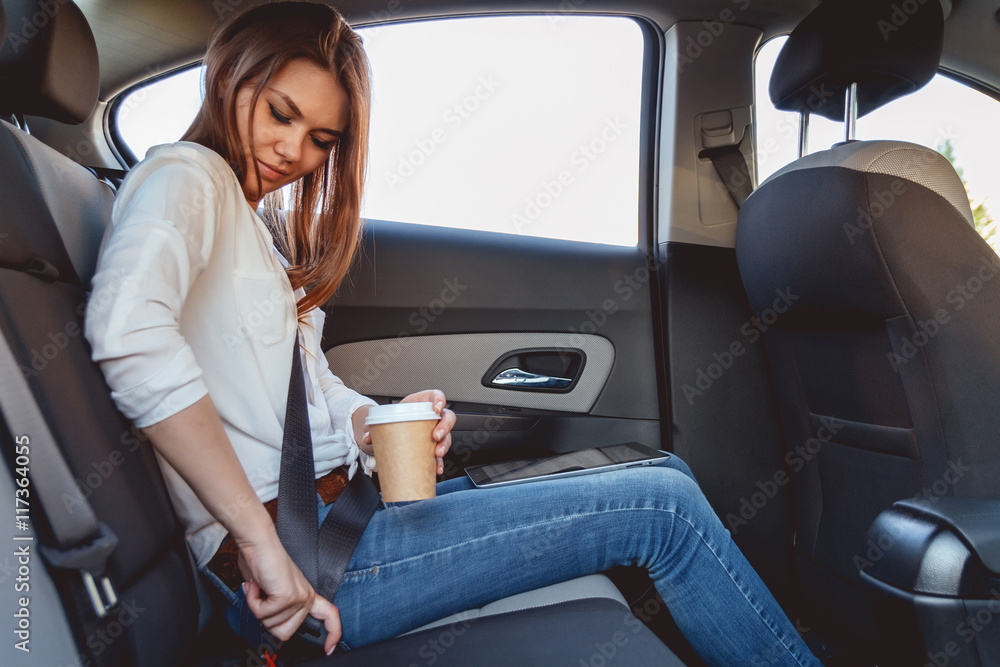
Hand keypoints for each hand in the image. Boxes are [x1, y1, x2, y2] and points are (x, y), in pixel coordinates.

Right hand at [237, 527, 341, 655]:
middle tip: (263, 598)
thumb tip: (271, 627)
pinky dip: (254, 602)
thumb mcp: (272, 592)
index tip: (329, 649)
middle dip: (266, 620)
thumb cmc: (262, 563)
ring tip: (260, 588)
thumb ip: (276, 610)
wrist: (258, 544)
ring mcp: (298, 597)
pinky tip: (257, 587)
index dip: (333, 634)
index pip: (330, 616)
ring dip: (258, 608)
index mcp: (305, 595)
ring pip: (272, 626)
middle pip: (285, 633)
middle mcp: (305, 597)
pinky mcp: (286, 596)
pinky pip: (263, 615)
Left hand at [361, 389, 454, 473]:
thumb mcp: (388, 417)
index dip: (440, 400)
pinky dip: (439, 462)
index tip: (436, 408)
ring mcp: (435, 431)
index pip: (437, 396)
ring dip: (444, 446)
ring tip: (436, 454)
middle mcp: (432, 416)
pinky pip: (441, 453)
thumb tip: (368, 438)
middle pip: (447, 418)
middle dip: (444, 428)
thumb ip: (376, 426)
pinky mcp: (433, 446)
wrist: (392, 428)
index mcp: (423, 403)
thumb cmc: (396, 417)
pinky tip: (436, 468)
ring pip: (447, 436)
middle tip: (436, 436)